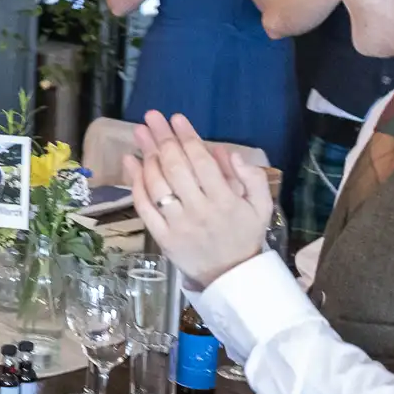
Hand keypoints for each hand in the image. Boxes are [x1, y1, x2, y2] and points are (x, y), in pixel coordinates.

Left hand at [125, 111, 272, 287]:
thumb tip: (227, 153)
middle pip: (175, 168)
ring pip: (157, 185)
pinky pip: (144, 207)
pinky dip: (136, 183)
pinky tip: (132, 163)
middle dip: (162, 138)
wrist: (231, 276)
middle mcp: (200, 210)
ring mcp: (178, 224)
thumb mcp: (262, 206)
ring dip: (147, 156)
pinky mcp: (162, 237)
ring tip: (140, 134)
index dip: (187, 137)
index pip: (201, 161)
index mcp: (225, 200)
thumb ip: (252, 178)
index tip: (176, 118)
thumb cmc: (245, 235)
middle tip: (151, 118)